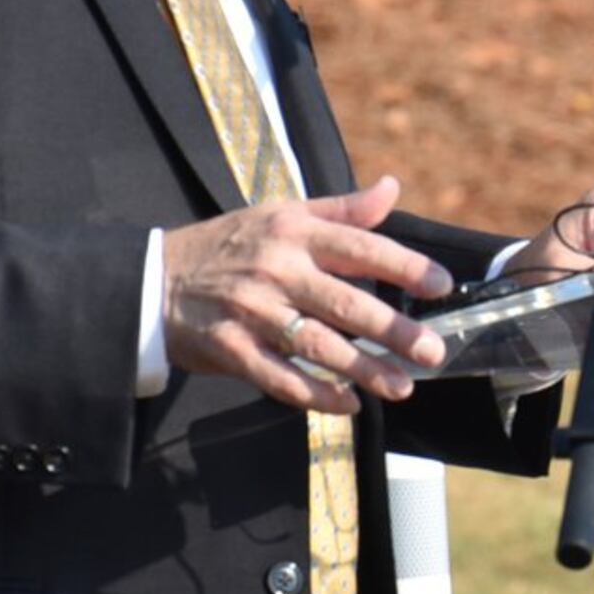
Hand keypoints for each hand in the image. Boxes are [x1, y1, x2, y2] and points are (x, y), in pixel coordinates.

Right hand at [161, 174, 452, 412]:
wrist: (152, 279)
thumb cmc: (228, 245)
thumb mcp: (280, 214)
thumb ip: (340, 209)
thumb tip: (391, 188)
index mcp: (293, 232)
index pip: (360, 247)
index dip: (404, 266)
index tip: (441, 285)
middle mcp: (276, 270)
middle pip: (345, 303)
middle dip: (393, 330)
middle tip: (433, 352)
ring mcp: (252, 312)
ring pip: (317, 345)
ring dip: (363, 369)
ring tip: (402, 387)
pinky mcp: (230, 348)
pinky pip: (279, 378)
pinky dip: (315, 395)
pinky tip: (348, 406)